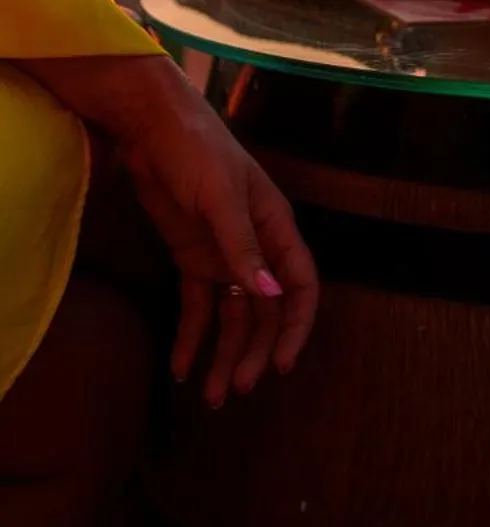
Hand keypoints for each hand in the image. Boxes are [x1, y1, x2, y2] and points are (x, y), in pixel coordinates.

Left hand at [24, 54, 317, 407]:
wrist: (153, 130)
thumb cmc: (197, 152)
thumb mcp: (220, 198)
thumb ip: (243, 247)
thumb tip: (270, 294)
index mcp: (274, 226)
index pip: (299, 284)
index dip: (296, 326)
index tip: (281, 364)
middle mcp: (255, 246)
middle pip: (265, 310)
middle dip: (254, 350)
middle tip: (236, 388)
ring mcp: (223, 254)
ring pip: (232, 315)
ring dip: (224, 353)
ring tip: (211, 396)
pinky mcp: (191, 258)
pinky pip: (197, 307)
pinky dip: (191, 338)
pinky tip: (181, 368)